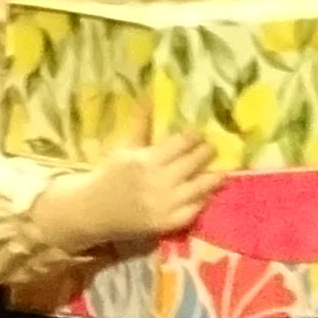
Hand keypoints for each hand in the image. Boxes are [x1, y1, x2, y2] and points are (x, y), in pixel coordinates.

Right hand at [51, 133, 219, 247]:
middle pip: (194, 162)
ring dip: (214, 177)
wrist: (96, 210)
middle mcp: (159, 181)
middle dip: (207, 152)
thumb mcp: (125, 146)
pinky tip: (209, 193)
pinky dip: (204, 200)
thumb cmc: (112, 174)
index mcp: (147, 159)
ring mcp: (165, 204)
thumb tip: (149, 94)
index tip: (199, 133)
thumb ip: (141, 122)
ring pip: (200, 187)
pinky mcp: (168, 223)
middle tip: (212, 148)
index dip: (195, 136)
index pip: (182, 142)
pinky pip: (194, 210)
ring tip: (222, 171)